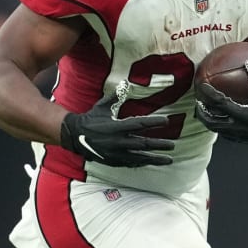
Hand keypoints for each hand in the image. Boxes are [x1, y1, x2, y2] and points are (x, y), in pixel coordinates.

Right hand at [58, 94, 175, 167]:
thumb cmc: (90, 119)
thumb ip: (115, 97)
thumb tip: (125, 83)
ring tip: (168, 160)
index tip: (166, 121)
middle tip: (172, 145)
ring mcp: (116, 153)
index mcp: (117, 127)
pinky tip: (151, 162)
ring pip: (140, 157)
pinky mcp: (113, 161)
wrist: (75, 136)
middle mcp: (118, 141)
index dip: (154, 122)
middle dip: (159, 145)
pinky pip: (131, 163)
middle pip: (143, 144)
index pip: (140, 124)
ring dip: (155, 159)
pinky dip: (142, 162)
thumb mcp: (102, 106)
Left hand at [195, 70, 247, 145]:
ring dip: (208, 120)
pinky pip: (225, 133)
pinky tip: (220, 118)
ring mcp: (237, 135)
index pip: (219, 104)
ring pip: (216, 129)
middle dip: (202, 112)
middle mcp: (237, 126)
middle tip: (198, 102)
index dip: (209, 94)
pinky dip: (219, 125)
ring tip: (204, 111)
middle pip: (211, 121)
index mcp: (242, 115)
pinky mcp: (241, 139)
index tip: (201, 86)